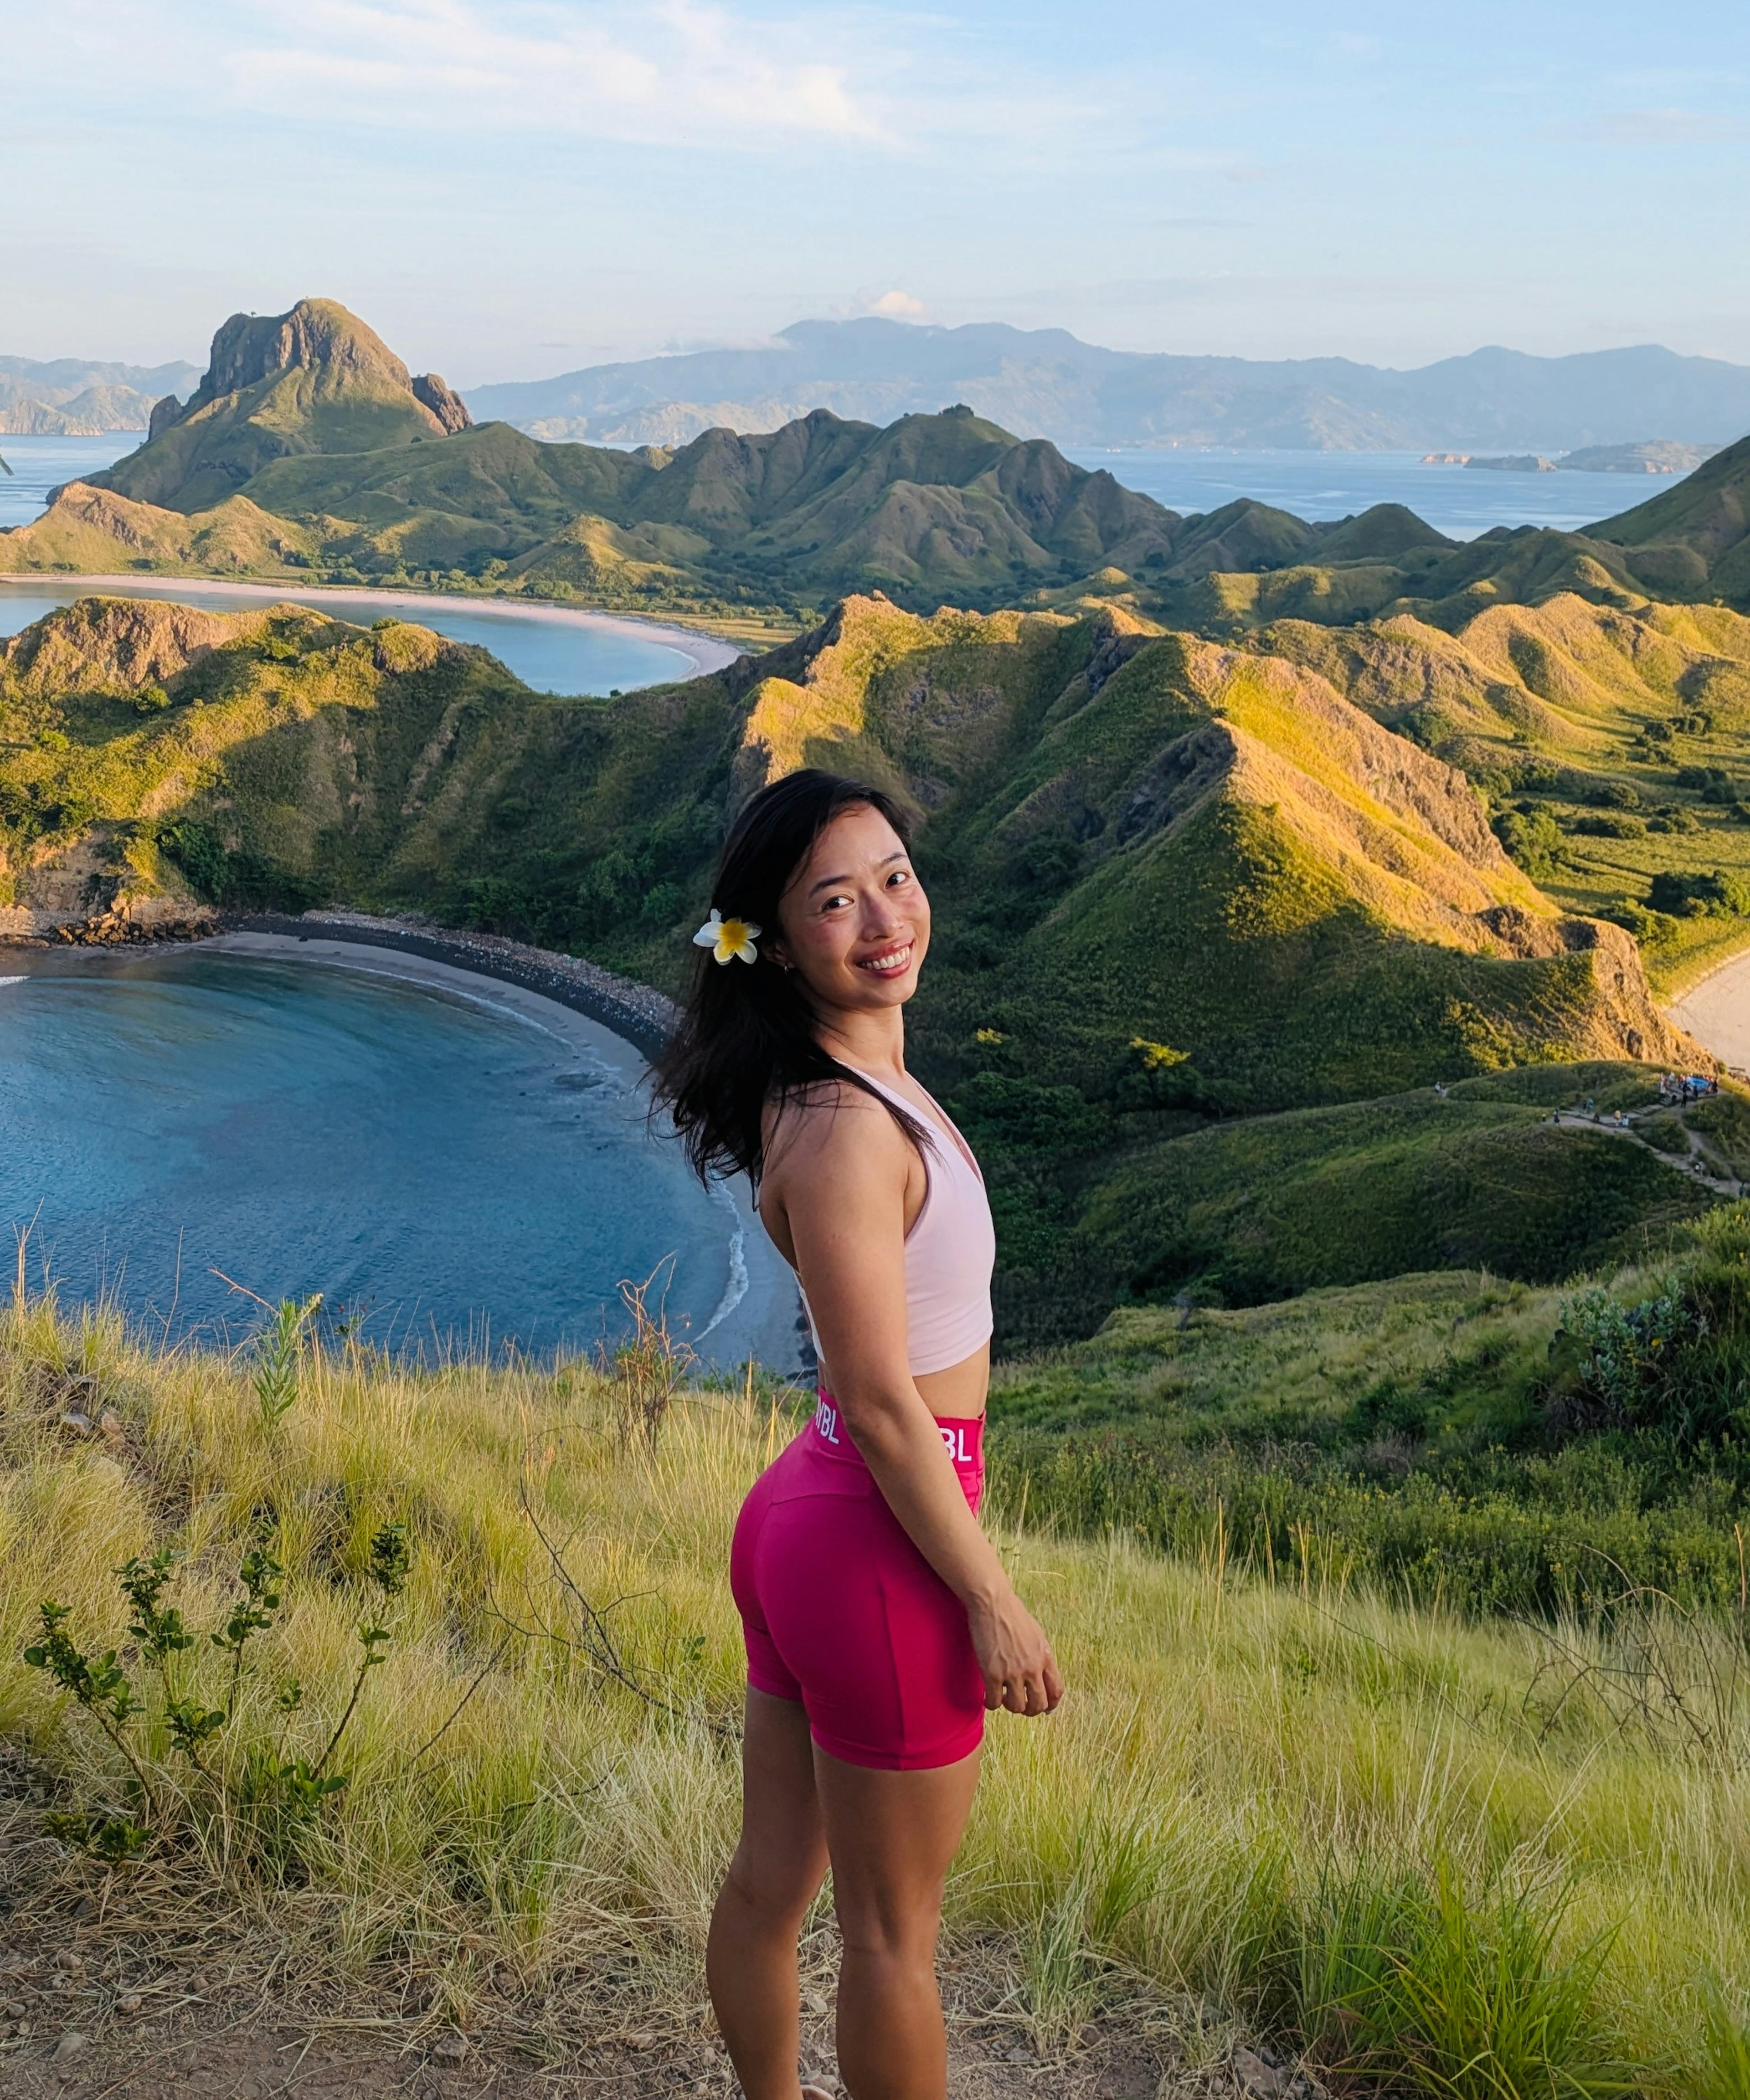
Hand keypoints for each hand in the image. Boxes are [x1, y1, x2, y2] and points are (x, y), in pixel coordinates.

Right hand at [967, 1585, 1063, 1716]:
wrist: (993, 1603)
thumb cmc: (1012, 1614)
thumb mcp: (1036, 1634)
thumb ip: (1040, 1654)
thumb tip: (1041, 1672)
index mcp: (1045, 1657)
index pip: (1056, 1691)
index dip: (1051, 1704)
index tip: (1044, 1708)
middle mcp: (1032, 1667)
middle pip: (1039, 1704)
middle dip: (1031, 1710)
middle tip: (1021, 1705)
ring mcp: (1013, 1672)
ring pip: (1018, 1707)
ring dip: (1010, 1707)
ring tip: (1003, 1698)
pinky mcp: (992, 1673)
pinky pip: (994, 1702)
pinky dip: (991, 1703)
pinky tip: (988, 1696)